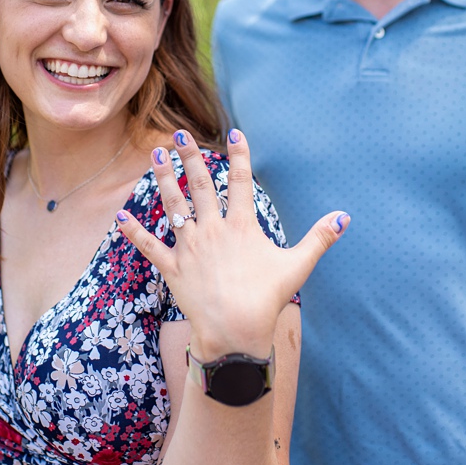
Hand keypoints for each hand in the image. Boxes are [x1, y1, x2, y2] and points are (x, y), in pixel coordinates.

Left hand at [116, 128, 348, 359]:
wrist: (236, 331)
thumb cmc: (268, 299)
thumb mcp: (297, 265)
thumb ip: (319, 238)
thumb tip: (345, 216)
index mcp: (241, 226)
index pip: (240, 182)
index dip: (239, 156)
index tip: (233, 133)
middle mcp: (213, 230)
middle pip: (200, 185)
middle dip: (190, 156)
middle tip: (180, 133)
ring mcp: (190, 247)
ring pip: (173, 206)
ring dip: (163, 179)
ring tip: (155, 155)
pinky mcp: (172, 267)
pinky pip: (150, 246)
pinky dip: (134, 231)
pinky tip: (120, 215)